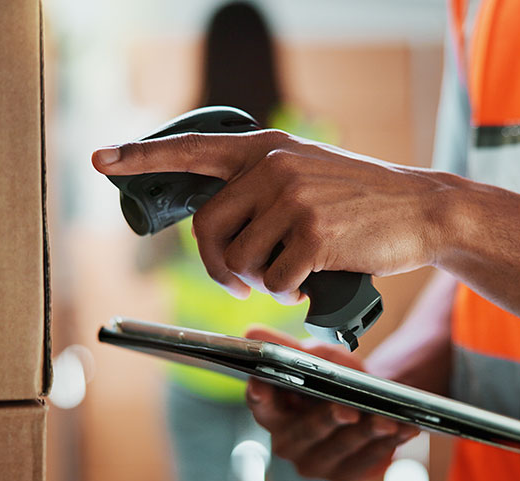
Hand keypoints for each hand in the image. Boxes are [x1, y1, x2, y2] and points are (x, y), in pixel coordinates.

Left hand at [92, 131, 457, 302]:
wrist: (418, 209)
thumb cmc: (358, 199)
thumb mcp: (308, 171)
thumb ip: (261, 184)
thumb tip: (213, 228)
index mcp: (266, 148)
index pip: (193, 149)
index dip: (141, 156)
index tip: (101, 159)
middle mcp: (274, 166)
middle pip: (206, 227)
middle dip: (218, 265)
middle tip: (240, 279)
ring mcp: (294, 198)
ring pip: (239, 260)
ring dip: (257, 281)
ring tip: (287, 276)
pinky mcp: (314, 234)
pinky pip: (273, 280)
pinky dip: (285, 293)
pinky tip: (305, 284)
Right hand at [244, 325, 419, 480]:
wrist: (364, 399)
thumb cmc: (332, 376)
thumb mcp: (313, 355)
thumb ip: (286, 347)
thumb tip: (252, 333)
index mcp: (272, 413)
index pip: (260, 406)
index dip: (260, 396)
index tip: (264, 384)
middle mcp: (288, 444)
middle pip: (305, 432)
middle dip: (327, 420)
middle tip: (347, 410)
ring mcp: (316, 464)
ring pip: (340, 449)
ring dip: (366, 434)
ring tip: (386, 420)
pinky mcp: (345, 474)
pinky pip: (368, 460)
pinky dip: (389, 444)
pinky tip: (405, 429)